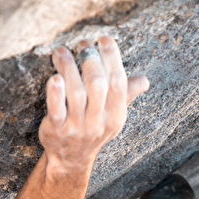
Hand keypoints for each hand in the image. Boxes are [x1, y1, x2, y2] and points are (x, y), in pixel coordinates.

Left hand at [39, 37, 149, 167]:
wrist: (71, 159)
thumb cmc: (93, 129)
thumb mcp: (112, 115)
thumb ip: (125, 95)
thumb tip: (145, 81)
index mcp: (116, 115)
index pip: (118, 82)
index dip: (112, 58)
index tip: (104, 39)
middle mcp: (99, 122)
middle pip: (98, 85)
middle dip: (90, 59)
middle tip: (82, 44)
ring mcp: (77, 127)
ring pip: (76, 93)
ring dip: (69, 68)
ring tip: (62, 51)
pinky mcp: (57, 130)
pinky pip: (57, 110)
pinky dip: (55, 93)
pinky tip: (54, 77)